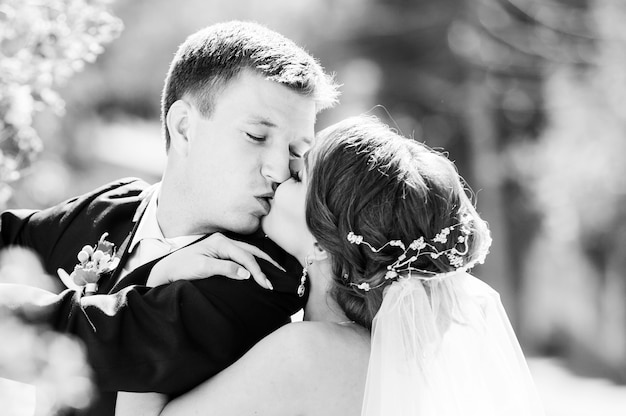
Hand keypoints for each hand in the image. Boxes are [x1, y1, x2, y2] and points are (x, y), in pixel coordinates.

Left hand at [147, 233, 281, 289]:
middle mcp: (224, 241)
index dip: (258, 270)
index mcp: (220, 242)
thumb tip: (246, 273)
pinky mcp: (221, 252)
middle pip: (251, 251)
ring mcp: (223, 246)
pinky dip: (254, 262)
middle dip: (266, 264)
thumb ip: (225, 269)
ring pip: (249, 252)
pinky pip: (242, 256)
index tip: (266, 284)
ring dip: (262, 263)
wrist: (166, 270)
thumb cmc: (181, 268)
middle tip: (280, 276)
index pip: (245, 256)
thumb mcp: (202, 268)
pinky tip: (260, 269)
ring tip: (275, 272)